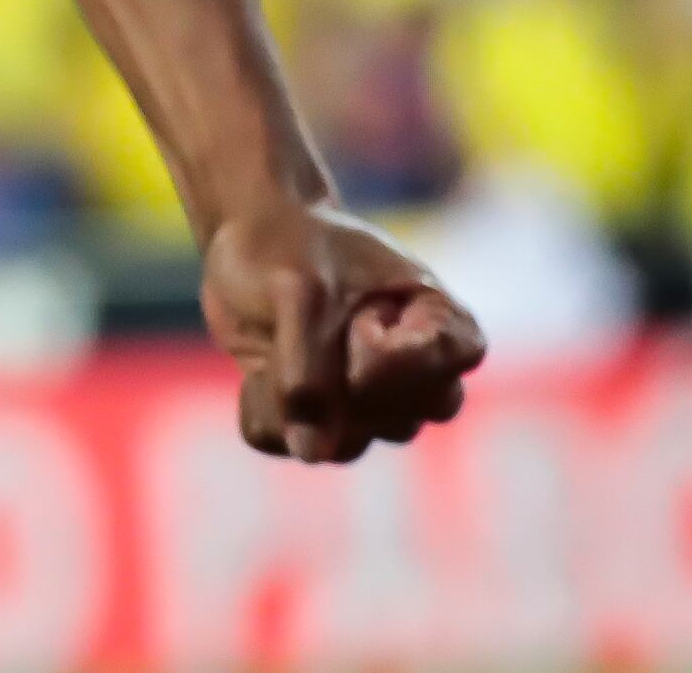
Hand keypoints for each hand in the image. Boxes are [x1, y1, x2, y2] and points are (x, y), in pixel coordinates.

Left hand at [201, 198, 483, 461]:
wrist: (246, 236)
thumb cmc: (290, 248)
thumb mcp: (300, 294)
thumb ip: (310, 373)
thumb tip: (311, 455)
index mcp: (445, 328)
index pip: (441, 383)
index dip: (384, 360)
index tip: (358, 314)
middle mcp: (420, 377)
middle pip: (396, 423)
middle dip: (338, 380)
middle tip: (311, 321)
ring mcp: (373, 404)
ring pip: (346, 444)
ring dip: (296, 396)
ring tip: (279, 338)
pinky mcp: (323, 420)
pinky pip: (294, 447)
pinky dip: (263, 409)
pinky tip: (257, 366)